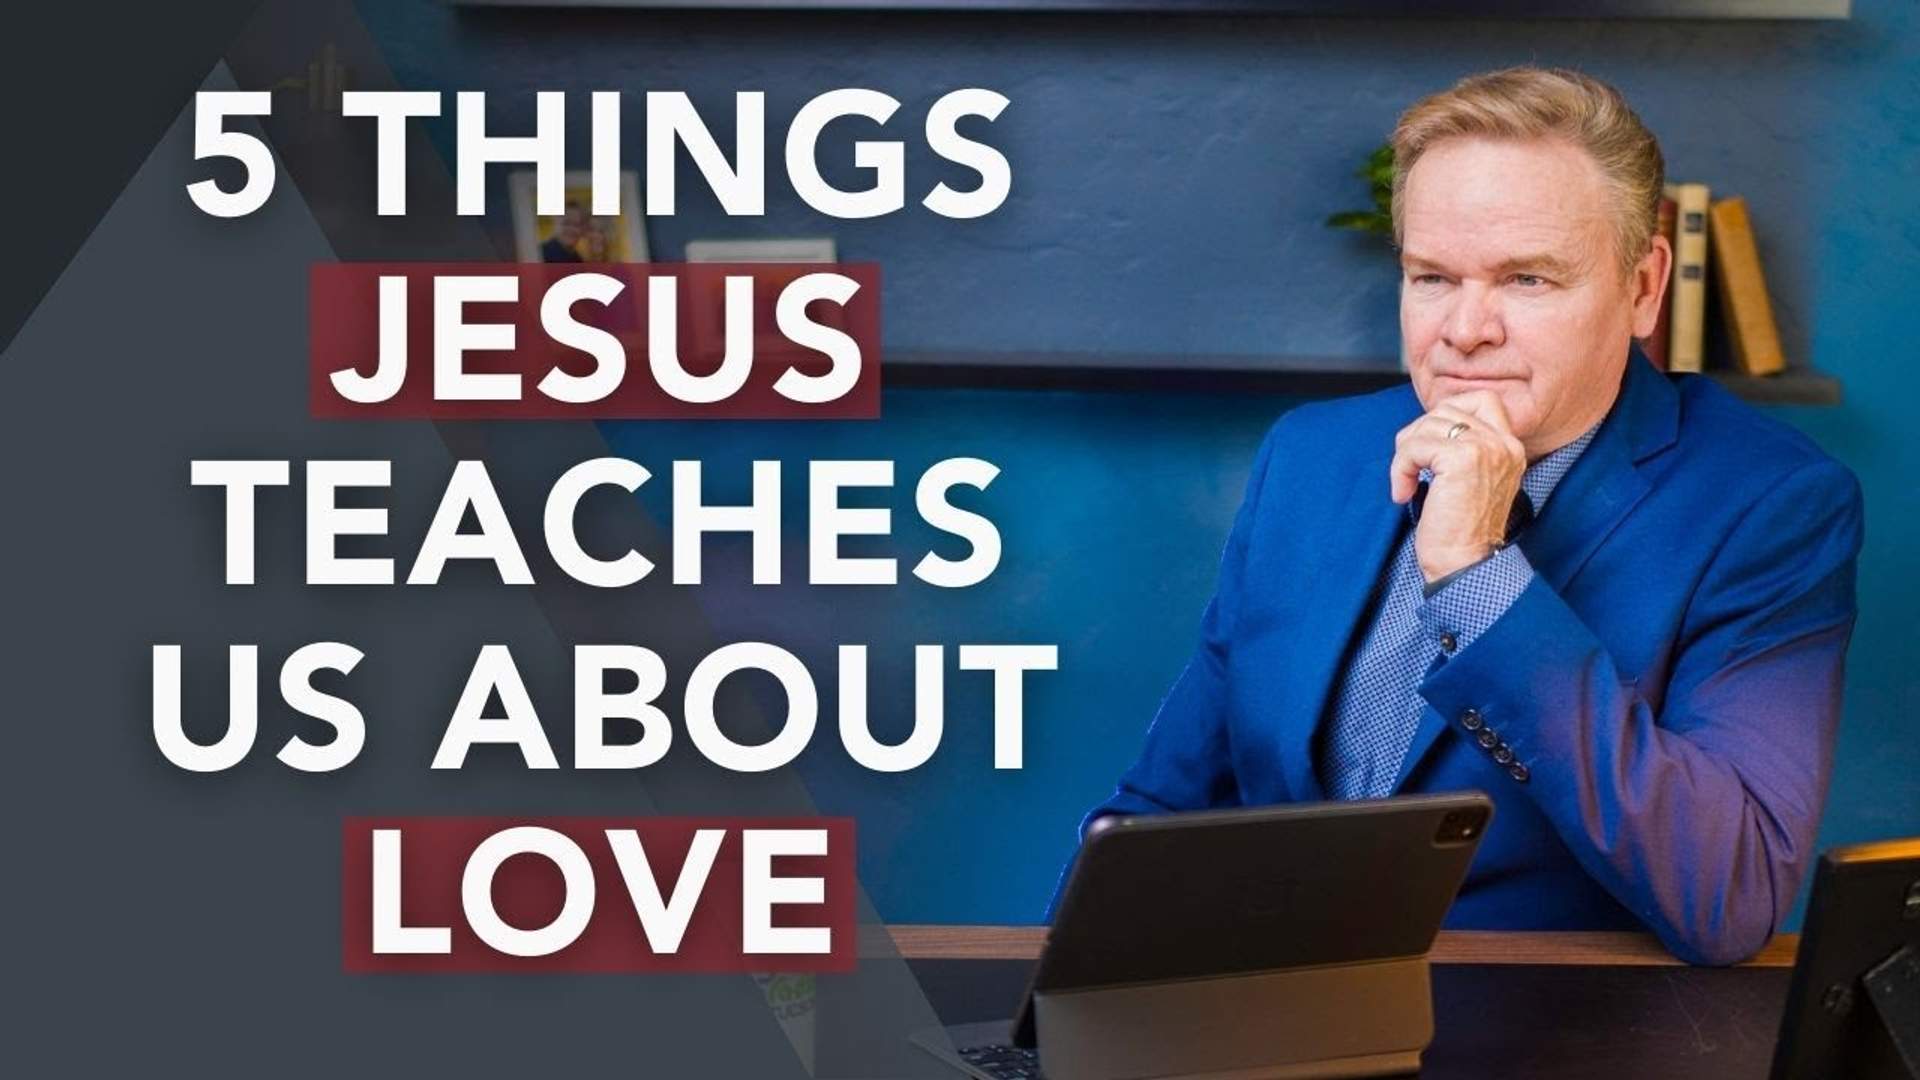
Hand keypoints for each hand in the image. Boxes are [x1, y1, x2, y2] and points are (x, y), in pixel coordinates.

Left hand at [1389, 391, 1527, 582]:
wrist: (1466, 564)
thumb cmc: (1459, 530)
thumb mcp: (1469, 479)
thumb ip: (1461, 448)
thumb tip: (1425, 425)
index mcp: (1510, 447)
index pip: (1482, 400)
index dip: (1446, 414)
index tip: (1429, 448)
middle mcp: (1504, 443)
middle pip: (1448, 409)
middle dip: (1418, 434)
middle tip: (1410, 467)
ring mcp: (1486, 448)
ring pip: (1427, 426)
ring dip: (1405, 455)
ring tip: (1406, 485)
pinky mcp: (1462, 458)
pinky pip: (1414, 447)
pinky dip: (1400, 469)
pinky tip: (1402, 494)